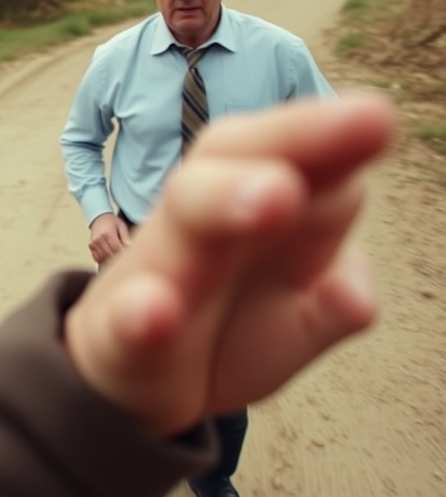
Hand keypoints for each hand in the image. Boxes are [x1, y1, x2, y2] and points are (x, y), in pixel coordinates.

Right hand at [64, 91, 395, 435]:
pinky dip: (137, 313)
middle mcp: (208, 221)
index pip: (302, 157)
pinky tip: (156, 313)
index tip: (377, 118)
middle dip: (293, 136)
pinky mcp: (119, 329)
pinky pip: (123, 316)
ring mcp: (159, 269)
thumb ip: (331, 307)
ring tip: (278, 197)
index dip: (333, 137)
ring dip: (224, 198)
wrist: (138, 378)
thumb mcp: (297, 325)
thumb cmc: (230, 332)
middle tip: (364, 119)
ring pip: (186, 213)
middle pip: (235, 155)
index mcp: (266, 209)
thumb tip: (355, 298)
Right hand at [88, 213, 130, 263]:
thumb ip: (126, 238)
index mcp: (108, 233)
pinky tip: (107, 257)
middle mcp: (99, 238)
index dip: (122, 253)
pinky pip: (96, 257)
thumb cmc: (111, 222)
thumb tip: (130, 247)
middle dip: (117, 256)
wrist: (99, 218)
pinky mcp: (90, 246)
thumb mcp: (121, 227)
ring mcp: (93, 242)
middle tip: (122, 256)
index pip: (116, 248)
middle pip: (109, 254)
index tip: (127, 254)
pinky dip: (102, 259)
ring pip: (102, 257)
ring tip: (115, 256)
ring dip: (110, 259)